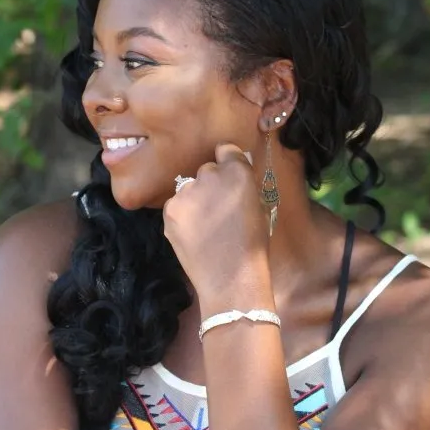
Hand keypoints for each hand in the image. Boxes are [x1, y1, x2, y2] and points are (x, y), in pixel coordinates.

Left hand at [162, 142, 271, 303]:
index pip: (226, 150)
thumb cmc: (253, 248)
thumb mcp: (259, 209)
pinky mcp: (169, 210)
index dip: (227, 163)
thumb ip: (244, 187)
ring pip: (189, 187)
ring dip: (195, 199)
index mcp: (238, 173)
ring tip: (204, 226)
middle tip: (217, 209)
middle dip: (211, 184)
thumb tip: (233, 178)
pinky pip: (176, 205)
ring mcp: (187, 192)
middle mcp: (210, 175)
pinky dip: (182, 215)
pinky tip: (193, 234)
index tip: (228, 178)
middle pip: (207, 169)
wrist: (230, 279)